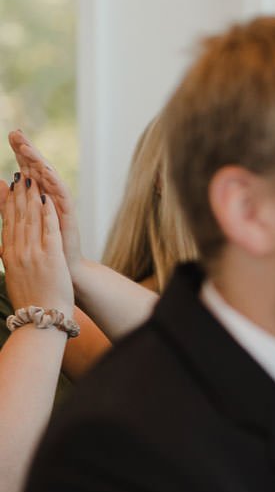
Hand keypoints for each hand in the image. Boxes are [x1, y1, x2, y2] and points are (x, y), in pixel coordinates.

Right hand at [0, 172, 74, 316]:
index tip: (7, 183)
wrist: (40, 318)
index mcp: (8, 254)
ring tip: (32, 178)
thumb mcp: (14, 274)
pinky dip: (47, 212)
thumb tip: (7, 246)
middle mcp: (17, 251)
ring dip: (31, 196)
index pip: (7, 222)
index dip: (7, 201)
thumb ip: (11, 256)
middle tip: (20, 173)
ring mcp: (32, 253)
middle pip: (16, 216)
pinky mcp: (49, 257)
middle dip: (18, 193)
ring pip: (30, 218)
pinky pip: (47, 229)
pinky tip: (47, 198)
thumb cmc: (30, 299)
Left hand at [9, 130, 81, 271]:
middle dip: (27, 150)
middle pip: (38, 169)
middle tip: (17, 133)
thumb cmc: (45, 250)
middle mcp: (50, 198)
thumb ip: (10, 204)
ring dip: (37, 162)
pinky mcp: (68, 215)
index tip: (11, 135)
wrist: (63, 271)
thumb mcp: (21, 224)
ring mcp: (60, 206)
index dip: (20, 153)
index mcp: (38, 199)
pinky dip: (53, 183)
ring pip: (49, 179)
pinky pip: (61, 195)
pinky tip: (45, 171)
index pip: (27, 169)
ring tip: (26, 148)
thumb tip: (1, 182)